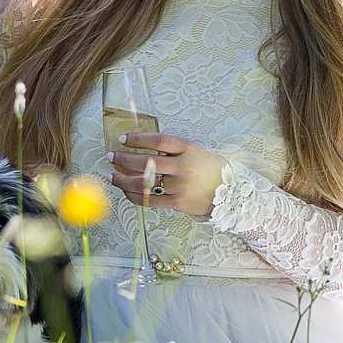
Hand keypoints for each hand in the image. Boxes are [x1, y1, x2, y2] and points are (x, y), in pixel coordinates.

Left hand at [108, 131, 224, 217]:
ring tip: (111, 176)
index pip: (159, 141)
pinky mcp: (178, 203)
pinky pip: (150, 200)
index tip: (122, 139)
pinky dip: (133, 196)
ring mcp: (181, 186)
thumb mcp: (196, 151)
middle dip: (124, 159)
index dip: (138, 139)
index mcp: (189, 149)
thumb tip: (143, 146)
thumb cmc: (210, 170)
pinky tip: (125, 191)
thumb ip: (174, 149)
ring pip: (144, 183)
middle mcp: (184, 166)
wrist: (232, 194)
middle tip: (110, 156)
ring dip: (123, 180)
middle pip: (147, 162)